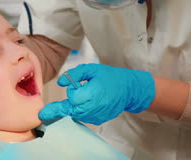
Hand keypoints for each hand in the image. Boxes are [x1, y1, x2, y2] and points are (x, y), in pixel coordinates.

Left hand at [39, 63, 155, 124]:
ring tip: (89, 94)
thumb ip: (74, 74)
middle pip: (71, 109)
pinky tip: (92, 100)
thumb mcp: (92, 70)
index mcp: (92, 95)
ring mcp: (96, 116)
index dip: (72, 90)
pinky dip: (82, 109)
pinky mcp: (98, 120)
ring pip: (75, 114)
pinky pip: (83, 116)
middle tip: (81, 89)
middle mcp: (93, 108)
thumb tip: (61, 82)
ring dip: (76, 104)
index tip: (70, 90)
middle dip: (71, 99)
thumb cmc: (110, 77)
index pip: (72, 98)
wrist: (129, 90)